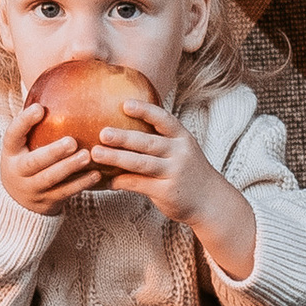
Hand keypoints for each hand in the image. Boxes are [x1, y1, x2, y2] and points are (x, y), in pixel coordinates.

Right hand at [0, 101, 97, 215]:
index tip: (41, 108)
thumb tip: (62, 83)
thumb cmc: (28, 158)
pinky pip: (65, 193)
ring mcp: (32, 188)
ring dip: (69, 168)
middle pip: (34, 162)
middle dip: (53, 152)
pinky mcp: (47, 201)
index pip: (12, 134)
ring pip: (51, 179)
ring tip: (87, 156)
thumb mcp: (25, 143)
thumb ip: (37, 124)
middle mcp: (18, 171)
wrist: (18, 201)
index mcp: (11, 151)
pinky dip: (81, 184)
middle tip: (72, 141)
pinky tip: (97, 174)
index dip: (24, 122)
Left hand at [91, 104, 258, 278]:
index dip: (145, 110)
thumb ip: (162, 139)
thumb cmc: (189, 172)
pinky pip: (139, 184)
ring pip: (141, 163)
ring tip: (96, 154)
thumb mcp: (183, 150)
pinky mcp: (167, 192)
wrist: (210, 201)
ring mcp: (174, 173)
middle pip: (148, 142)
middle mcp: (180, 153)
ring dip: (116, 158)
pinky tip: (106, 180)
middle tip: (102, 133)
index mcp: (182, 138)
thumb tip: (127, 126)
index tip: (125, 104)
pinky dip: (120, 181)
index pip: (163, 119)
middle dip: (123, 137)